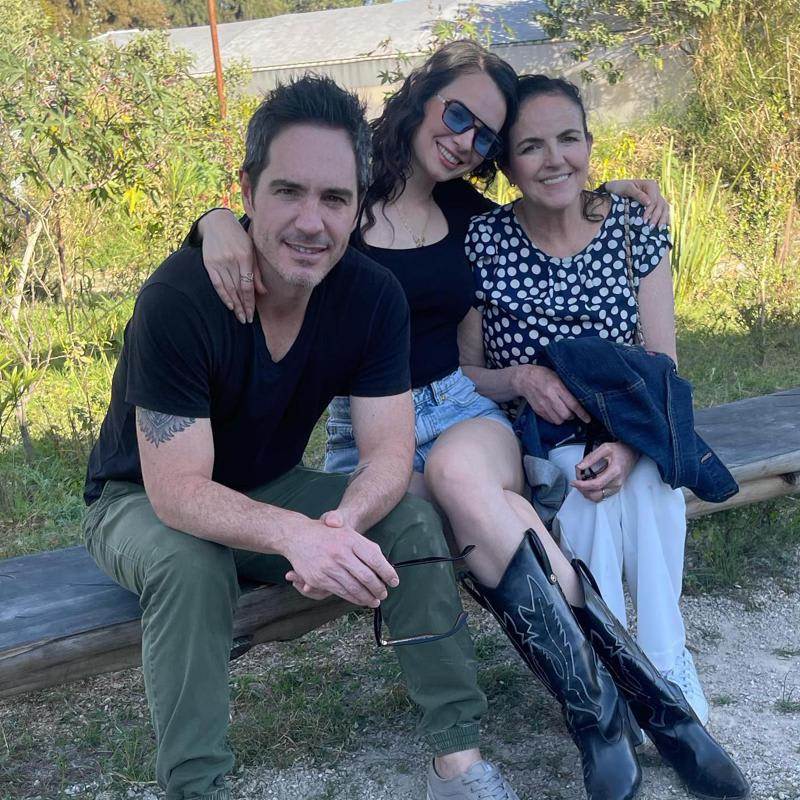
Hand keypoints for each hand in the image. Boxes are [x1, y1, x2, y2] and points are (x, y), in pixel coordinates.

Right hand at [199, 209, 265, 323]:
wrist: (218, 222)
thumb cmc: (239, 238)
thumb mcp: (252, 251)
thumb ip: (256, 272)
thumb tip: (263, 292)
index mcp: (245, 257)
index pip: (248, 286)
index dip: (250, 302)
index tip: (252, 314)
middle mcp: (232, 261)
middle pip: (238, 290)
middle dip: (243, 307)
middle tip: (246, 320)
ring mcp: (219, 262)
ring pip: (228, 288)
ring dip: (234, 305)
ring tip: (239, 317)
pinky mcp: (209, 263)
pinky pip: (217, 283)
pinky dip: (223, 295)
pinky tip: (229, 305)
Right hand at [283, 513, 399, 607]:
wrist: (297, 535)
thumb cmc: (326, 534)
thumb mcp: (347, 531)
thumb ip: (365, 546)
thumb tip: (384, 563)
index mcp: (350, 539)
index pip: (375, 559)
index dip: (387, 572)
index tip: (394, 581)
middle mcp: (340, 553)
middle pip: (366, 576)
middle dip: (379, 588)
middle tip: (384, 594)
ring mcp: (329, 567)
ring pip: (354, 587)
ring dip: (367, 597)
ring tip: (375, 600)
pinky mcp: (319, 578)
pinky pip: (340, 592)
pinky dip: (353, 598)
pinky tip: (359, 599)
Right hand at [513, 365, 589, 424]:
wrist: (524, 379)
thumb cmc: (543, 375)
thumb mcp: (557, 376)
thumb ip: (566, 387)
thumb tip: (581, 397)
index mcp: (557, 387)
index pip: (572, 404)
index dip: (582, 413)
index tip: (587, 419)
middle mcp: (550, 397)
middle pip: (566, 415)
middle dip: (572, 416)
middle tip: (573, 412)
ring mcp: (543, 405)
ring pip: (558, 420)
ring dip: (564, 418)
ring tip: (564, 412)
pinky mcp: (538, 410)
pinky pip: (550, 420)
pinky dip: (556, 419)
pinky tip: (556, 412)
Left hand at [571, 442, 637, 502]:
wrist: (631, 453)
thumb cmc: (620, 450)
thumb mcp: (605, 448)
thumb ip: (591, 458)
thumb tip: (580, 467)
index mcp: (614, 472)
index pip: (596, 484)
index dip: (582, 485)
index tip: (573, 482)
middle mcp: (617, 482)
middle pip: (596, 494)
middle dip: (582, 489)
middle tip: (576, 480)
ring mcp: (617, 487)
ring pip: (598, 498)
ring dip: (586, 492)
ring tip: (581, 483)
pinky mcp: (615, 489)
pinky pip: (601, 496)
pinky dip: (592, 493)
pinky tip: (588, 485)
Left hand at [603, 179, 670, 227]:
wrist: (615, 188)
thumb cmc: (620, 187)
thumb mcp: (627, 189)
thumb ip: (638, 195)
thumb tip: (649, 203)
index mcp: (651, 185)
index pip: (654, 200)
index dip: (650, 211)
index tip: (644, 220)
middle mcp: (656, 191)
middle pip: (660, 205)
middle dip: (656, 217)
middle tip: (650, 228)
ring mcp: (656, 198)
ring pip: (664, 208)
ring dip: (663, 219)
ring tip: (659, 229)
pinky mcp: (654, 204)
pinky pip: (662, 211)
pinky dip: (664, 218)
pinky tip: (666, 226)